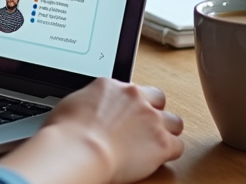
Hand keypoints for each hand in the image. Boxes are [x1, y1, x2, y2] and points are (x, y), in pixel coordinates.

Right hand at [0, 78, 183, 183]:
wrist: (79, 149)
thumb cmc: (67, 131)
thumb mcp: (73, 103)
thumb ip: (89, 101)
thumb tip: (89, 109)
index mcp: (111, 85)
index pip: (131, 89)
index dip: (131, 104)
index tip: (127, 115)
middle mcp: (134, 96)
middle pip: (158, 99)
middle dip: (153, 112)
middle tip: (143, 128)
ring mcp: (151, 118)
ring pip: (174, 122)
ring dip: (166, 131)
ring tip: (153, 144)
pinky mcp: (163, 142)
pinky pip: (178, 146)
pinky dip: (169, 153)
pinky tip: (156, 159)